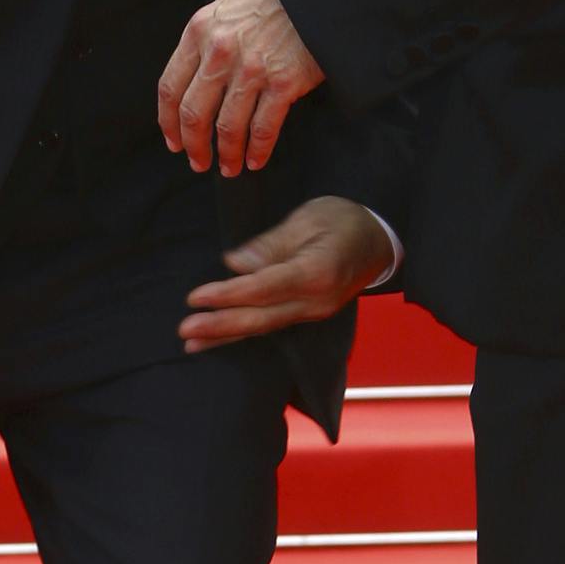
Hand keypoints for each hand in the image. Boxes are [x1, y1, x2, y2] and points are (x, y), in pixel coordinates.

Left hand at [158, 0, 322, 175]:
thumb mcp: (224, 9)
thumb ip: (206, 42)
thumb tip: (197, 82)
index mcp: (199, 33)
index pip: (170, 87)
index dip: (168, 122)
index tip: (173, 141)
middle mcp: (220, 53)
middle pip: (193, 113)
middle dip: (193, 146)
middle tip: (198, 162)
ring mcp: (251, 70)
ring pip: (227, 127)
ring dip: (226, 155)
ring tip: (228, 168)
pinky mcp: (283, 83)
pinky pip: (264, 128)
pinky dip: (258, 150)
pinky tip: (255, 160)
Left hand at [179, 198, 394, 352]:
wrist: (379, 240)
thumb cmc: (344, 220)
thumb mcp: (308, 218)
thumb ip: (271, 244)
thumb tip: (235, 264)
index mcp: (318, 272)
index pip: (264, 289)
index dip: (228, 295)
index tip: (195, 298)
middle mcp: (317, 300)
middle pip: (262, 317)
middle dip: (221, 325)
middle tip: (184, 330)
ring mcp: (315, 312)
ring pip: (264, 327)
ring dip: (226, 336)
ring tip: (192, 345)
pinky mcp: (309, 314)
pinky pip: (272, 325)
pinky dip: (243, 332)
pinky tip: (220, 338)